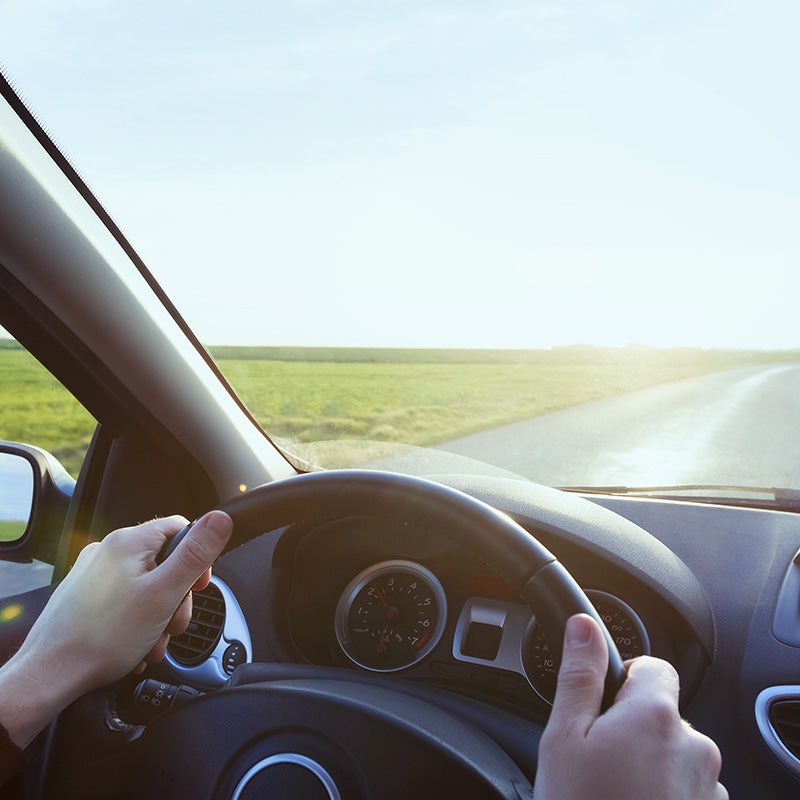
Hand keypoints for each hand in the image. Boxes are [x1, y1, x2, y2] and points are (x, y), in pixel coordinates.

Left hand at [0, 510, 232, 747]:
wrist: (51, 675)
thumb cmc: (102, 638)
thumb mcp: (164, 593)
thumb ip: (195, 554)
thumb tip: (220, 519)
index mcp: (128, 542)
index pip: (180, 529)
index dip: (197, 558)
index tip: (197, 586)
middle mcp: (108, 551)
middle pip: (164, 562)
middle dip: (176, 598)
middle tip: (171, 625)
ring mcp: (93, 574)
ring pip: (146, 586)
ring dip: (158, 616)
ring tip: (150, 642)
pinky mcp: (84, 597)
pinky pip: (125, 601)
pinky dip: (136, 622)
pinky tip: (134, 645)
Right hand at [534, 614, 726, 799]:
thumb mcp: (564, 739)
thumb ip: (580, 675)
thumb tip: (583, 626)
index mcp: (656, 716)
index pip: (653, 666)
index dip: (623, 678)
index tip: (601, 705)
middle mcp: (695, 747)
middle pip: (663, 714)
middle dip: (632, 727)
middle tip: (596, 759)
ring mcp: (708, 789)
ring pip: (675, 754)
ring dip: (650, 764)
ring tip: (612, 793)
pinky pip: (687, 790)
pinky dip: (663, 794)